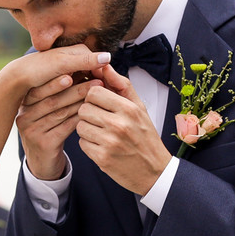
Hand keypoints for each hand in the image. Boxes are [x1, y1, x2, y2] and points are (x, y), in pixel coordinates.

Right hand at [17, 74, 102, 179]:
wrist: (43, 162)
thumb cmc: (50, 129)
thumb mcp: (49, 109)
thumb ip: (56, 91)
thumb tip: (76, 66)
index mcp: (23, 104)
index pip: (40, 87)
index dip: (59, 78)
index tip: (78, 68)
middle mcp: (24, 116)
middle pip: (52, 99)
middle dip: (75, 88)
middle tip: (95, 79)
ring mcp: (31, 131)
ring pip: (60, 112)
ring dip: (81, 101)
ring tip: (97, 93)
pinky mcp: (43, 144)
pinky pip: (65, 127)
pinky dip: (80, 117)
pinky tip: (92, 111)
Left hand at [76, 64, 171, 193]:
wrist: (154, 171)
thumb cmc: (145, 136)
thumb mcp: (139, 107)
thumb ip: (121, 85)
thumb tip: (104, 64)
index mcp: (129, 109)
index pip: (94, 92)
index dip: (94, 97)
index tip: (100, 103)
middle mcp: (119, 125)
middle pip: (84, 108)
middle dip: (89, 113)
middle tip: (100, 119)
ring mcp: (109, 143)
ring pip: (80, 125)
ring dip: (87, 128)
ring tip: (101, 132)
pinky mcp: (102, 158)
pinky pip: (82, 143)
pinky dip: (88, 144)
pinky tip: (101, 145)